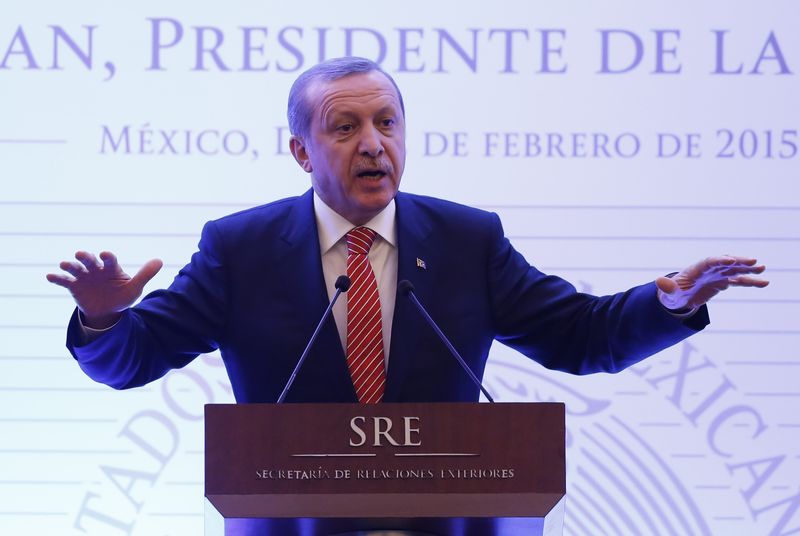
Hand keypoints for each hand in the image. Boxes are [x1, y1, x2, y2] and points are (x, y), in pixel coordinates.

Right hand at [46, 251, 162, 327]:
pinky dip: (56, 278)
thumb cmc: (122, 296)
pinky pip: (63, 281)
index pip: (109, 260)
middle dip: (86, 257)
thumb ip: (145, 274)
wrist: (107, 312)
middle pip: (90, 261)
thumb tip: (159, 260)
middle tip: (81, 254)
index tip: (104, 255)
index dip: (107, 257)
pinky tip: (49, 276)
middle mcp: (96, 269)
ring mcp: (84, 277)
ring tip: (65, 264)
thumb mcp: (134, 288)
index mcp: (111, 268)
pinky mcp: (73, 286)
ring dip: (70, 265)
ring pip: (75, 268)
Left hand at [655, 255, 767, 310]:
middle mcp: (709, 270)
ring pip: (735, 271)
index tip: (730, 260)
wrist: (678, 298)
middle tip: (754, 261)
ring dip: (748, 270)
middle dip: (738, 262)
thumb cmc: (672, 293)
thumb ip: (667, 287)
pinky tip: (764, 282)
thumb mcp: (668, 293)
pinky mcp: (723, 283)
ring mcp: (717, 275)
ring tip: (763, 269)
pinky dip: (750, 282)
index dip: (719, 260)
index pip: (709, 262)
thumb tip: (659, 282)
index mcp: (696, 269)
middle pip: (725, 263)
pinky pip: (738, 281)